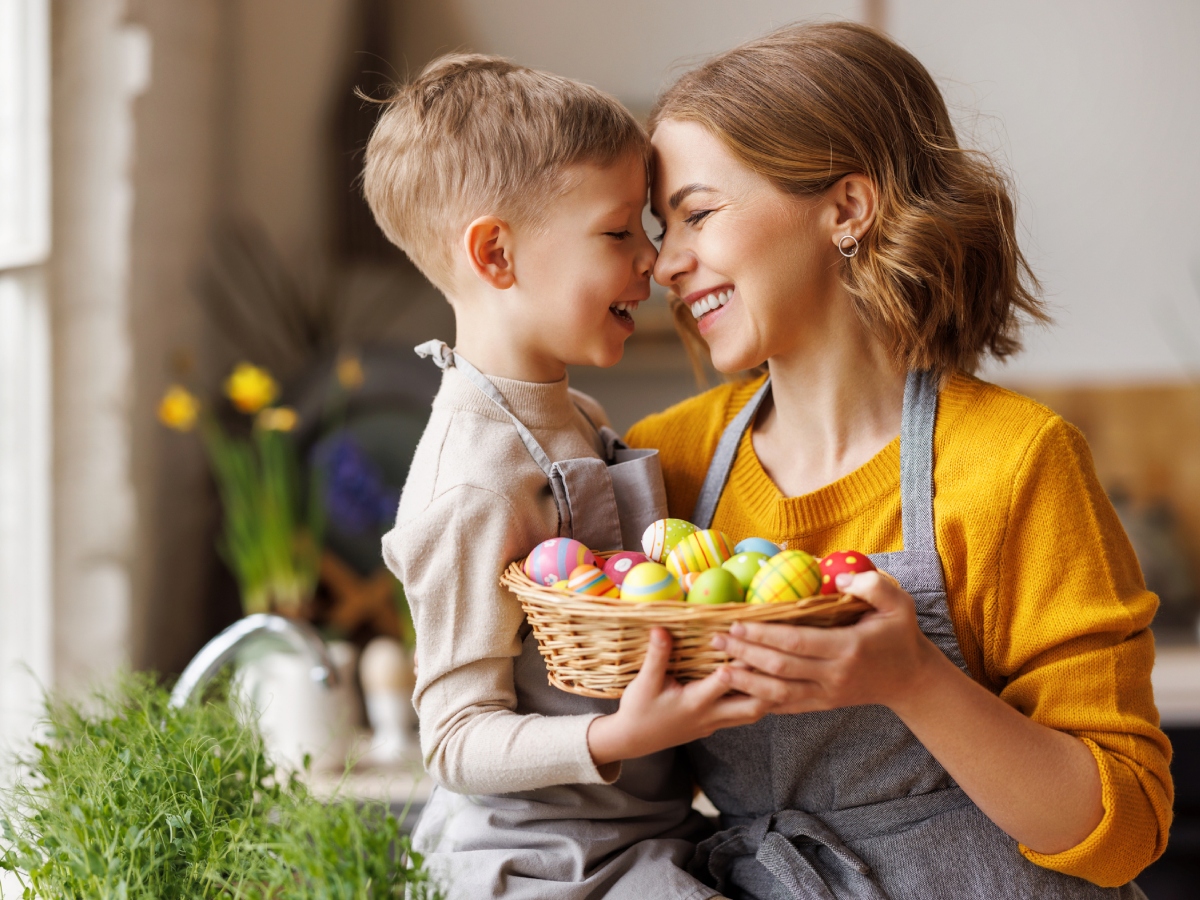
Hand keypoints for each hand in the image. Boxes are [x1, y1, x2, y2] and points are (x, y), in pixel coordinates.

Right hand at [587, 627, 770, 765]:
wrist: (633, 741)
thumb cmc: (638, 710)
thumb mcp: (644, 682)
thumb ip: (657, 656)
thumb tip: (661, 629)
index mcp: (695, 702)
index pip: (726, 683)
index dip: (740, 663)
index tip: (751, 642)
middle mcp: (710, 715)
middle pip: (753, 706)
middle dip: (769, 685)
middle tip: (781, 661)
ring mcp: (714, 723)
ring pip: (753, 714)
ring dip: (767, 695)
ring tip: (779, 672)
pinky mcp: (713, 725)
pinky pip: (743, 716)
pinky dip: (756, 702)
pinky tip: (762, 686)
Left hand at [711, 571, 947, 715]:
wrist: (912, 679)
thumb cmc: (900, 635)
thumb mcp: (898, 603)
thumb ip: (871, 586)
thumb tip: (839, 578)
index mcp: (848, 648)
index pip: (796, 642)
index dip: (764, 634)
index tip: (737, 623)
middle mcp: (834, 675)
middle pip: (780, 668)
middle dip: (745, 654)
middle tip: (716, 640)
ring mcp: (828, 694)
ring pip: (779, 693)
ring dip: (746, 681)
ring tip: (719, 669)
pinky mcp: (823, 704)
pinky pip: (787, 706)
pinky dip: (761, 700)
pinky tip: (740, 691)